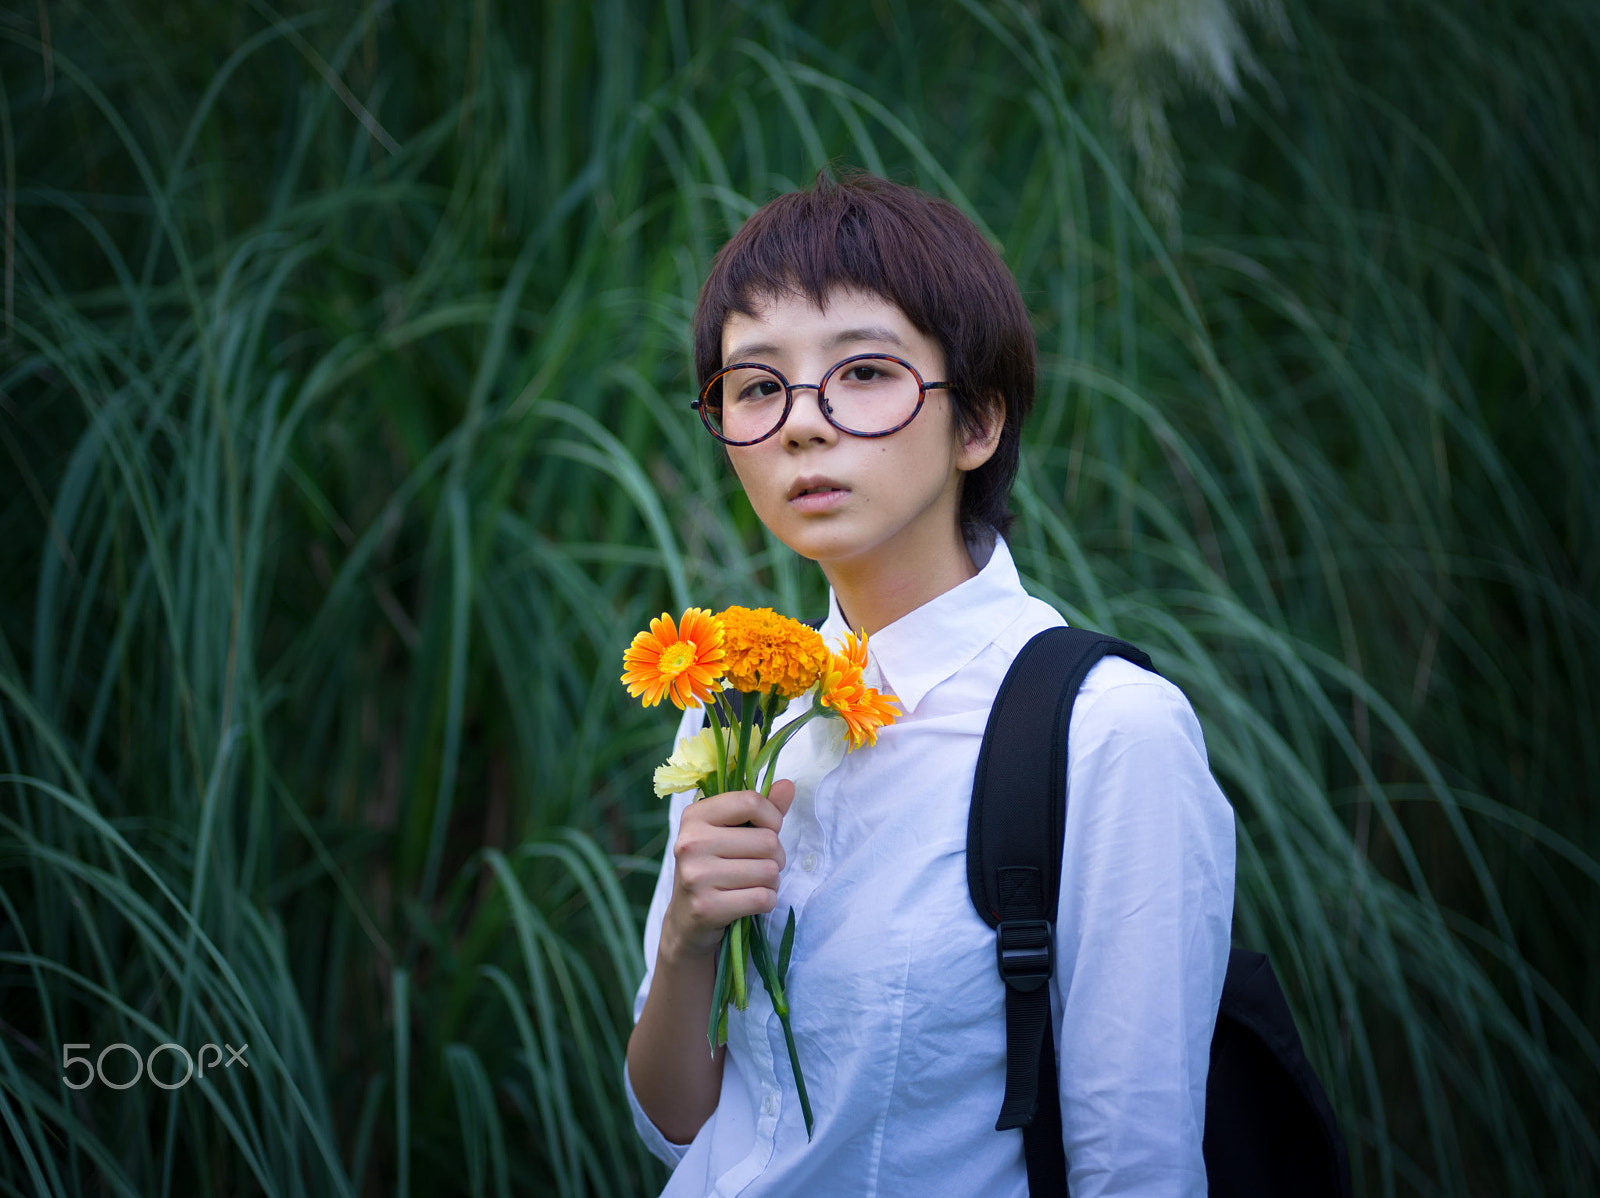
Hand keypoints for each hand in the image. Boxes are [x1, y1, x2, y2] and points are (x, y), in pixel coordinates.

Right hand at [661, 780, 796, 961]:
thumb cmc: (715, 868)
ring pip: (768, 871)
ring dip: (771, 881)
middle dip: (775, 857)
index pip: (750, 802)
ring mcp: (696, 876)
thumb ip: (761, 808)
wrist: (686, 920)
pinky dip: (766, 901)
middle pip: (767, 841)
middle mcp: (691, 843)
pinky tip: (749, 901)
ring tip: (754, 883)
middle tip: (760, 865)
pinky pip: (762, 898)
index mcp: (695, 816)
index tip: (768, 830)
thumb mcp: (732, 832)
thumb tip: (788, 785)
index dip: (772, 817)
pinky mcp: (706, 908)